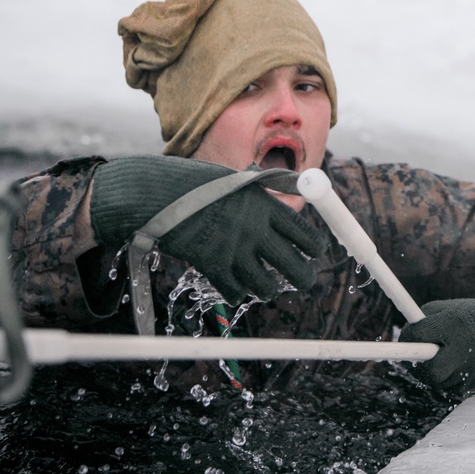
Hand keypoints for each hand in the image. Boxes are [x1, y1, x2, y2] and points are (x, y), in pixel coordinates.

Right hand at [90, 155, 326, 303]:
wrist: (158, 193)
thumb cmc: (195, 182)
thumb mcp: (236, 180)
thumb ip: (261, 194)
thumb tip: (286, 198)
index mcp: (264, 204)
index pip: (303, 231)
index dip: (314, 246)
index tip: (316, 253)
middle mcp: (255, 229)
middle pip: (295, 264)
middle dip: (304, 277)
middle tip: (305, 280)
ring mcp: (235, 250)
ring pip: (267, 286)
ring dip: (269, 289)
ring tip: (268, 287)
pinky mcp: (213, 266)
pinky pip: (236, 292)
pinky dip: (238, 292)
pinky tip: (236, 287)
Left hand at [399, 285, 474, 392]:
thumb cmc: (468, 315)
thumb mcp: (445, 308)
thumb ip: (422, 322)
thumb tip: (402, 340)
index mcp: (453, 323)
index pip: (418, 336)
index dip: (407, 339)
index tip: (406, 339)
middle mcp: (465, 346)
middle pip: (431, 372)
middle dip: (422, 368)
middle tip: (421, 360)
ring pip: (441, 383)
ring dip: (436, 374)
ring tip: (443, 358)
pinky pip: (454, 388)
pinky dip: (450, 380)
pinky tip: (457, 366)